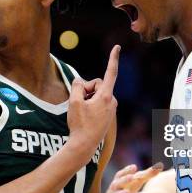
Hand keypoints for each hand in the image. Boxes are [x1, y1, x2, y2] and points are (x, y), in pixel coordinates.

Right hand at [67, 45, 119, 161]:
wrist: (84, 146)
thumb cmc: (79, 124)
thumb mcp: (74, 102)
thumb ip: (77, 86)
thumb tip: (81, 81)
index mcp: (106, 96)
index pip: (111, 73)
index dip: (113, 58)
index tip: (117, 47)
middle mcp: (112, 101)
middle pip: (98, 84)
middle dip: (86, 89)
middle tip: (78, 102)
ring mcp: (111, 109)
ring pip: (96, 94)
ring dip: (87, 98)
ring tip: (81, 113)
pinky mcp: (107, 115)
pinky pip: (97, 103)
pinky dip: (89, 105)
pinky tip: (85, 118)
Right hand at [102, 162, 162, 192]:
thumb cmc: (129, 191)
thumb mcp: (137, 182)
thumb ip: (147, 174)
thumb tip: (160, 166)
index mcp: (119, 180)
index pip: (120, 174)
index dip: (126, 170)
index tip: (134, 167)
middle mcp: (115, 188)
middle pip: (117, 183)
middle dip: (124, 180)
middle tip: (131, 177)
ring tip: (127, 192)